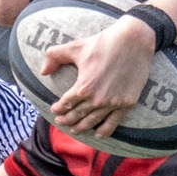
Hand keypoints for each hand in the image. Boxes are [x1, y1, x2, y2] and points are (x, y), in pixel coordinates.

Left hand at [42, 16, 157, 138]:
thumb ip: (55, 57)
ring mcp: (113, 103)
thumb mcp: (76, 47)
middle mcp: (97, 99)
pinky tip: (98, 134)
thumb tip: (43, 71)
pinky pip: (113, 122)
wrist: (134, 41)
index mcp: (83, 87)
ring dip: (82, 127)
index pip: (66, 103)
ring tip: (75, 130)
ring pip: (93, 121)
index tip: (55, 110)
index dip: (58, 108)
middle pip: (78, 115)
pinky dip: (105, 130)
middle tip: (61, 122)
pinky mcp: (127, 103)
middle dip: (67, 120)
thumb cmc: (103, 42)